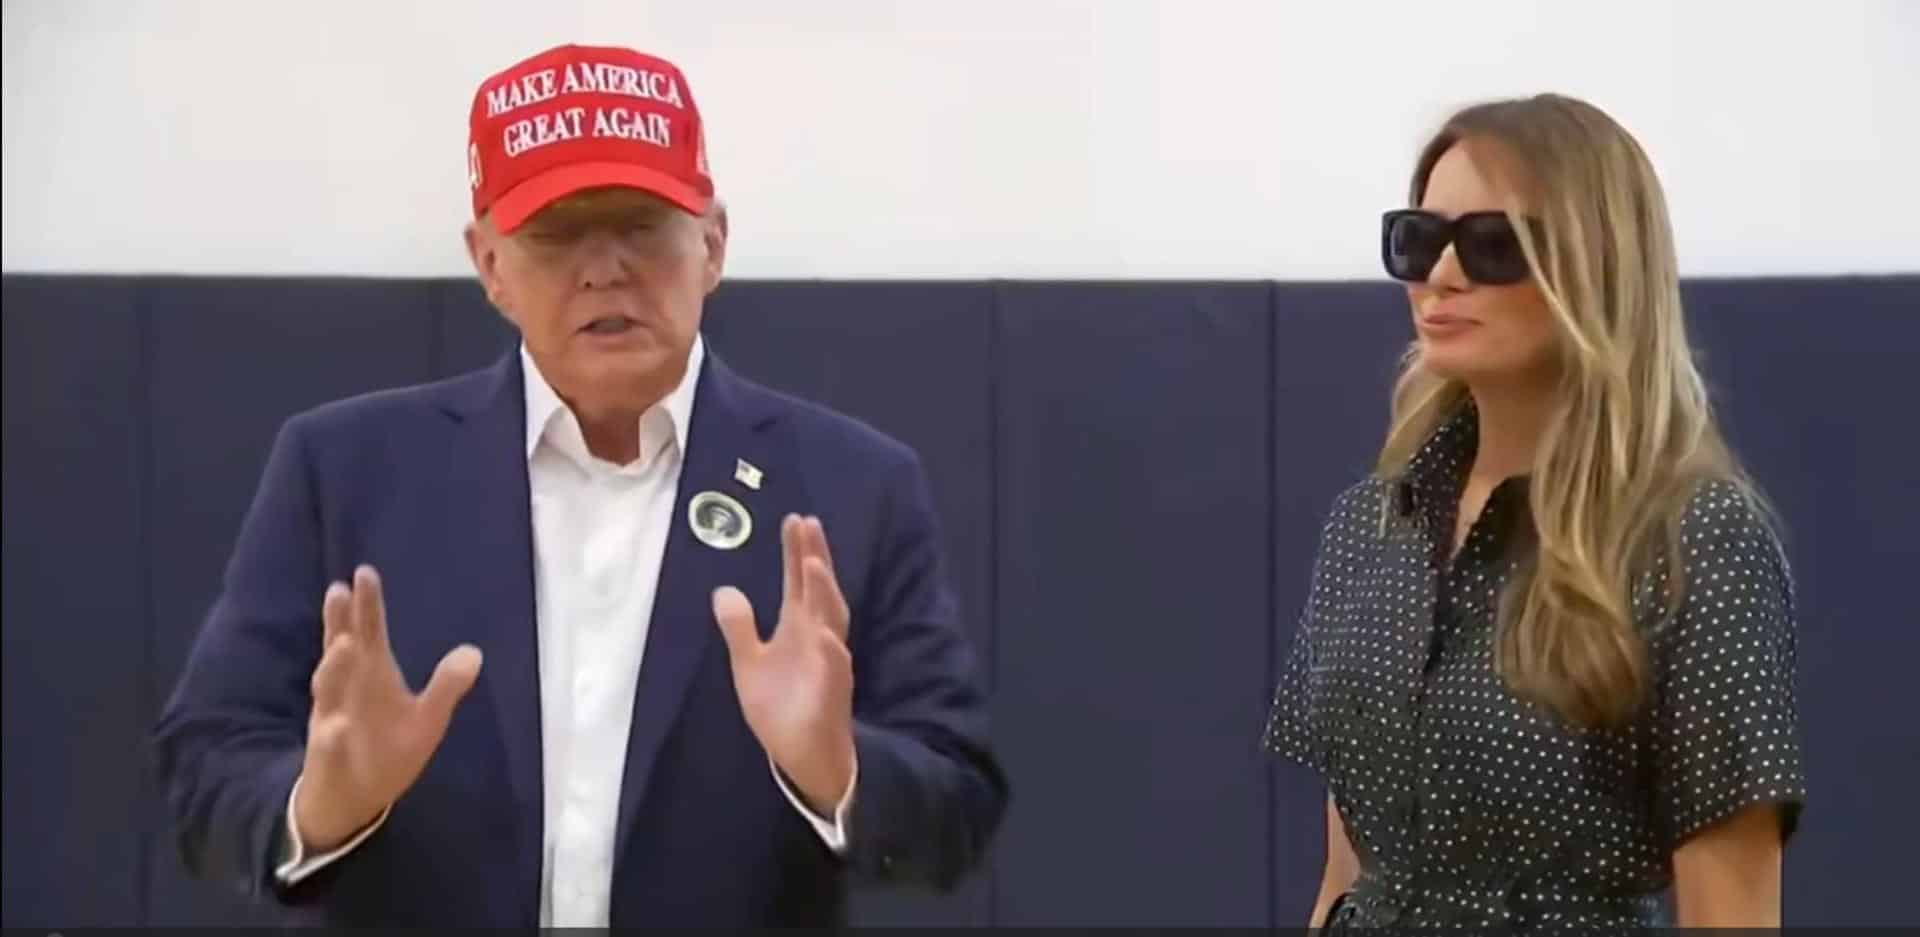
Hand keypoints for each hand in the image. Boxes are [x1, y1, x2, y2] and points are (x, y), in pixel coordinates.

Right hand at [295, 566, 481, 850]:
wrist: (354, 797)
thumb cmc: (388, 748)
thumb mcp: (427, 718)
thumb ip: (446, 686)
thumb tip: (474, 653)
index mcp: (371, 674)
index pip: (368, 632)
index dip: (367, 605)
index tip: (365, 572)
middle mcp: (347, 688)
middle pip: (341, 648)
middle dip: (340, 622)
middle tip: (341, 590)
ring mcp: (333, 719)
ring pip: (328, 690)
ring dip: (334, 668)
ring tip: (344, 644)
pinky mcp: (328, 755)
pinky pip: (329, 744)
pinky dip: (333, 736)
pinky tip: (338, 727)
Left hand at [712, 515, 854, 814]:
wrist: (801, 753)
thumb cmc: (781, 707)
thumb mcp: (749, 664)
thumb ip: (739, 628)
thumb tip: (724, 590)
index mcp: (799, 627)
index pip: (799, 582)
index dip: (797, 552)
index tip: (795, 520)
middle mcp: (819, 637)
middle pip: (819, 590)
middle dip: (814, 558)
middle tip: (807, 525)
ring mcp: (829, 662)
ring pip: (832, 622)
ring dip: (824, 593)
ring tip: (813, 564)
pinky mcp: (832, 692)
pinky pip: (835, 668)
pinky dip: (832, 650)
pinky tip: (824, 634)